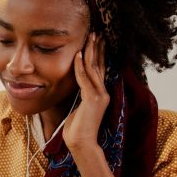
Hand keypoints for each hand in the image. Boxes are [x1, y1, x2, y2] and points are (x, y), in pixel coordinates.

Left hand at [63, 33, 108, 154]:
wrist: (82, 144)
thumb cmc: (77, 129)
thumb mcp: (77, 107)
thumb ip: (79, 95)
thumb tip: (74, 85)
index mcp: (100, 93)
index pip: (100, 69)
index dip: (99, 54)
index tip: (97, 40)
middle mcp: (103, 92)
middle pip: (100, 65)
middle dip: (98, 48)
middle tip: (97, 32)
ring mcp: (100, 95)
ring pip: (95, 68)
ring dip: (91, 51)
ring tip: (91, 37)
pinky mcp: (93, 100)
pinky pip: (85, 79)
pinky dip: (81, 66)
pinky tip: (78, 54)